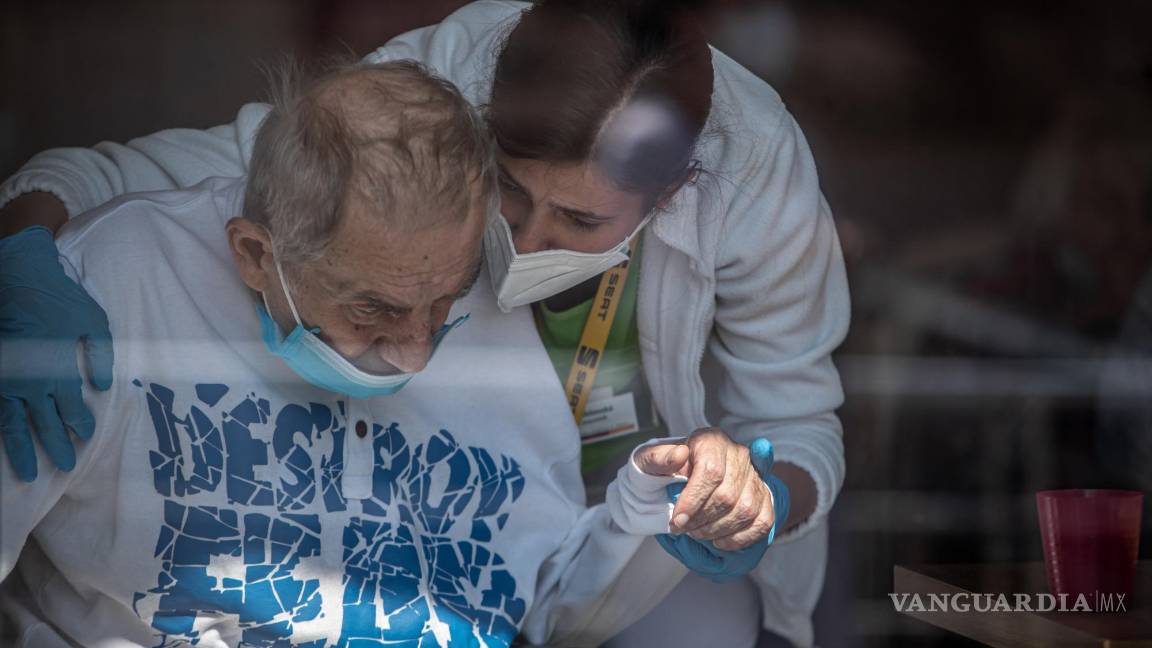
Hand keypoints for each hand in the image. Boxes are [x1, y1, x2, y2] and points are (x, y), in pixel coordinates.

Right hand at [0, 226, 113, 480]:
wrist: (17, 276)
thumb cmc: (59, 298)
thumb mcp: (94, 322)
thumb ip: (100, 356)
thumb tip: (101, 387)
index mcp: (58, 369)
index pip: (72, 409)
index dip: (79, 426)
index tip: (85, 437)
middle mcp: (30, 381)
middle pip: (43, 424)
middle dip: (55, 447)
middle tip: (66, 467)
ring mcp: (6, 380)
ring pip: (12, 425)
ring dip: (21, 451)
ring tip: (29, 473)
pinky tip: (2, 445)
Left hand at [637, 427, 776, 548]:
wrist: (681, 475)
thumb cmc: (665, 469)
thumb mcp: (650, 460)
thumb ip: (657, 458)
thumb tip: (678, 456)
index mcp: (711, 440)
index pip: (710, 472)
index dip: (693, 501)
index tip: (677, 521)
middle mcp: (738, 454)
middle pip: (727, 496)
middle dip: (702, 520)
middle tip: (683, 529)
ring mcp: (755, 476)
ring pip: (745, 510)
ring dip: (718, 530)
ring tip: (698, 533)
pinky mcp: (765, 496)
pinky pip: (762, 521)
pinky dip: (740, 537)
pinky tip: (719, 540)